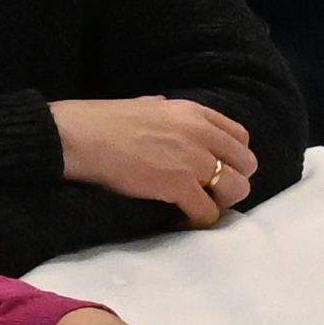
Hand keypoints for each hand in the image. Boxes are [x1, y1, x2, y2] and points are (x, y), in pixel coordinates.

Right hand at [55, 94, 260, 223]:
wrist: (77, 136)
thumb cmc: (101, 120)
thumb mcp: (146, 104)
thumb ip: (166, 112)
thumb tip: (166, 110)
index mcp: (194, 112)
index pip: (240, 136)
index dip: (233, 157)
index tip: (217, 169)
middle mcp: (201, 133)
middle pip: (246, 164)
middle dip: (231, 181)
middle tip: (209, 192)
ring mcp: (192, 160)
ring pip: (236, 190)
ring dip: (220, 202)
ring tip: (198, 205)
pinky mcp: (178, 186)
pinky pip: (208, 213)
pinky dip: (199, 220)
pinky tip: (182, 218)